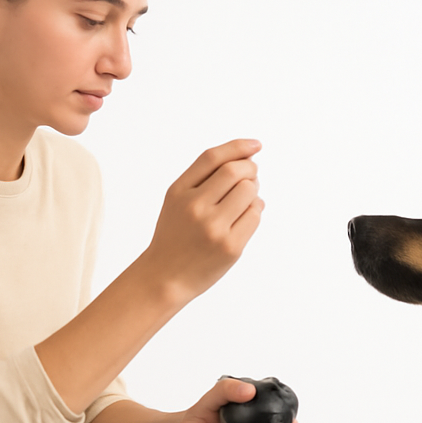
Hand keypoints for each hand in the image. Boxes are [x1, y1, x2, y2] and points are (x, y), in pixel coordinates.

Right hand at [142, 139, 264, 304]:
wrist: (165, 277)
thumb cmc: (175, 236)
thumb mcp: (176, 201)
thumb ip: (204, 178)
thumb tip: (248, 161)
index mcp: (179, 192)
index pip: (212, 158)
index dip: (238, 147)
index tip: (256, 145)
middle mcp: (195, 207)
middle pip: (235, 171)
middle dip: (250, 169)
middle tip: (251, 176)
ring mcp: (214, 228)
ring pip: (249, 192)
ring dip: (253, 190)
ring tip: (245, 198)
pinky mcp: (230, 247)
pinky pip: (255, 215)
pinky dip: (254, 210)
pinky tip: (243, 216)